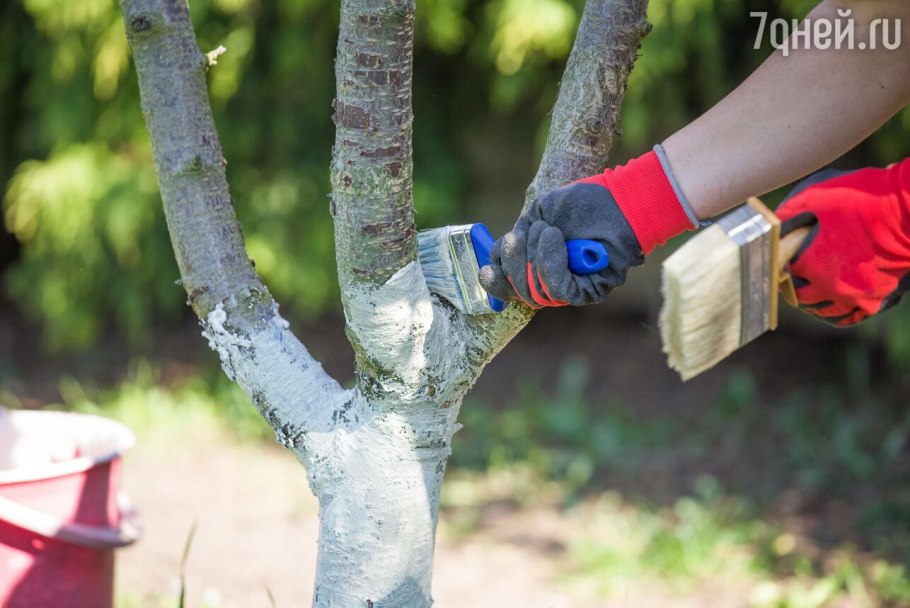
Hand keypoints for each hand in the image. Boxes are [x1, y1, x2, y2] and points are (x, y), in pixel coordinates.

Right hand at [479, 148, 696, 307]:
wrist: (617, 200)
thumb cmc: (581, 204)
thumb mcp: (538, 216)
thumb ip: (517, 237)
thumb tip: (494, 259)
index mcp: (537, 267)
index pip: (509, 286)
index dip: (495, 282)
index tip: (486, 268)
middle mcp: (552, 283)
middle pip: (519, 292)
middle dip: (512, 263)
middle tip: (518, 236)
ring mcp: (571, 290)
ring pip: (536, 292)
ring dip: (533, 256)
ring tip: (547, 229)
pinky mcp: (588, 292)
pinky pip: (558, 288)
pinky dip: (549, 262)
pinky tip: (554, 238)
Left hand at [777, 160, 909, 326]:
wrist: (908, 208)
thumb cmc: (863, 198)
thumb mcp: (818, 196)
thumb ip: (790, 211)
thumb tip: (774, 222)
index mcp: (812, 264)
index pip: (783, 272)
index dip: (780, 263)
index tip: (780, 257)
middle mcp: (831, 286)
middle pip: (800, 297)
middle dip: (792, 287)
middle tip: (791, 278)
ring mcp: (855, 296)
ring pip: (824, 311)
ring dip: (813, 302)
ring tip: (809, 292)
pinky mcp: (877, 299)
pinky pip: (852, 317)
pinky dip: (840, 314)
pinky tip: (834, 305)